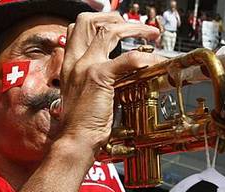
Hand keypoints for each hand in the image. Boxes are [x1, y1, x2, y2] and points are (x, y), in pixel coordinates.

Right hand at [59, 12, 163, 151]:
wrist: (75, 141)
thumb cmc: (82, 124)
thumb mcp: (84, 95)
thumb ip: (95, 79)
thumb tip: (119, 72)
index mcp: (69, 65)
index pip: (77, 29)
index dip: (98, 21)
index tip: (117, 25)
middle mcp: (74, 61)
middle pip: (87, 20)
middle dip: (114, 17)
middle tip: (134, 26)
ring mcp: (85, 67)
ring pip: (108, 30)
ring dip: (134, 28)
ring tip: (152, 34)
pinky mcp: (99, 77)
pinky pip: (127, 58)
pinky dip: (145, 57)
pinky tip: (155, 61)